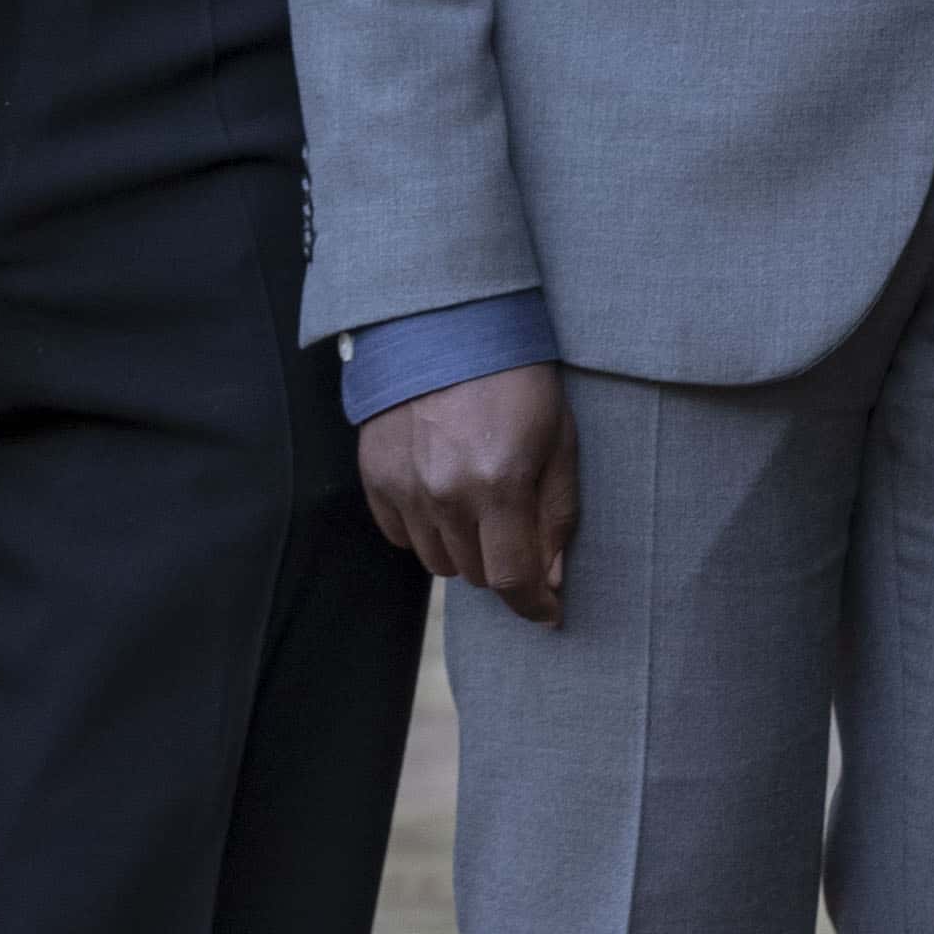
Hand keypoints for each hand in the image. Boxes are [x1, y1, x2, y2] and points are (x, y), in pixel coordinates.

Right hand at [357, 363, 580, 626]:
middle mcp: (446, 492)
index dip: (533, 605)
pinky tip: (443, 490)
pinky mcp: (375, 476)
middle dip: (503, 562)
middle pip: (475, 574)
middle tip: (515, 522)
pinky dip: (425, 527)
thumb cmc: (516, 378)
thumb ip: (557, 513)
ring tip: (478, 499)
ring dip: (464, 546)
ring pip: (437, 561)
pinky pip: (401, 536)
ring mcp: (404, 486)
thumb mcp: (559, 437)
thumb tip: (551, 581)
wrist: (447, 323)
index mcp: (499, 482)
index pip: (511, 578)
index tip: (547, 611)